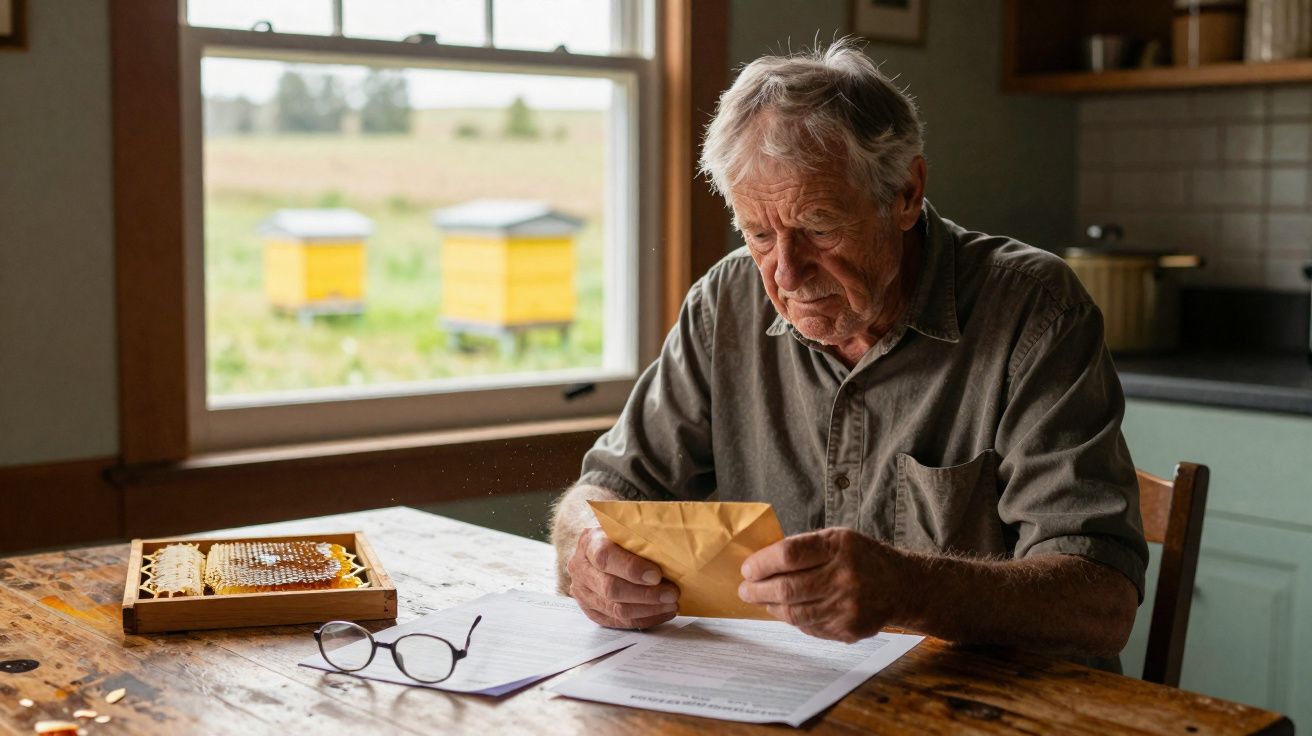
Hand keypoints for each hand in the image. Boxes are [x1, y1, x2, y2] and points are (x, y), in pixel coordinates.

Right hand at [566, 527, 679, 628]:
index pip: (605, 557)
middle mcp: (581, 568)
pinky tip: (662, 612)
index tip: (657, 575)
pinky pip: (618, 622)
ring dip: (648, 609)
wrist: (601, 548)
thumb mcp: (627, 527)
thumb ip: (642, 534)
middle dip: (646, 594)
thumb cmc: (621, 536)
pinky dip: (644, 619)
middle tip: (672, 593)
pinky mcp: (591, 611)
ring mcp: (583, 593)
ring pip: (616, 609)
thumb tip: (674, 545)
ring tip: (671, 603)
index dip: (631, 568)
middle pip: (611, 588)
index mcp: (589, 542)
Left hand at [738, 527, 907, 642]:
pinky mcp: (848, 629)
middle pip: (787, 588)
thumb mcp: (837, 539)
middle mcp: (845, 577)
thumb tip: (760, 564)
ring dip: (770, 607)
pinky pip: (809, 627)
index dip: (762, 563)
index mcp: (839, 547)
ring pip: (794, 613)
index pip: (788, 554)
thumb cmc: (862, 558)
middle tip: (745, 590)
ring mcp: (847, 607)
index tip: (748, 569)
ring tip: (761, 600)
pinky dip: (792, 619)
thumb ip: (802, 548)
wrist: (902, 586)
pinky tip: (787, 610)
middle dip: (757, 590)